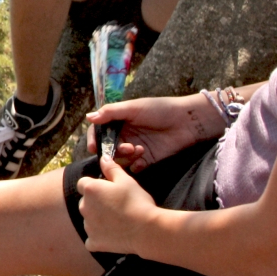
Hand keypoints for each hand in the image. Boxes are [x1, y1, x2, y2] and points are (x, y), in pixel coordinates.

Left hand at [74, 155, 159, 255]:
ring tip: (118, 220)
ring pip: (89, 219)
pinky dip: (99, 237)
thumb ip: (111, 168)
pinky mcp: (93, 242)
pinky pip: (92, 238)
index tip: (107, 190)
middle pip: (85, 202)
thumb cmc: (136, 202)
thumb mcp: (126, 180)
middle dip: (96, 202)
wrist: (147, 230)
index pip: (83, 183)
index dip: (95, 185)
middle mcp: (84, 207)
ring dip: (98, 219)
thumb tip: (103, 158)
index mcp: (90, 190)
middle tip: (116, 205)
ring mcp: (87, 226)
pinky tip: (113, 234)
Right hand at [86, 93, 223, 171]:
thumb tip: (88, 117)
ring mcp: (136, 148)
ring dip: (125, 158)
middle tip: (126, 147)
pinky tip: (142, 160)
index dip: (94, 140)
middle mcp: (125, 135)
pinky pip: (134, 168)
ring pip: (120, 159)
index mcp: (119, 122)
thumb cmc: (161, 109)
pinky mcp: (147, 159)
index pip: (100, 132)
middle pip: (108, 148)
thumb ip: (111, 113)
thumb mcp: (134, 107)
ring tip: (138, 150)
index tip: (93, 147)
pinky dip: (135, 166)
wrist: (187, 121)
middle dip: (113, 150)